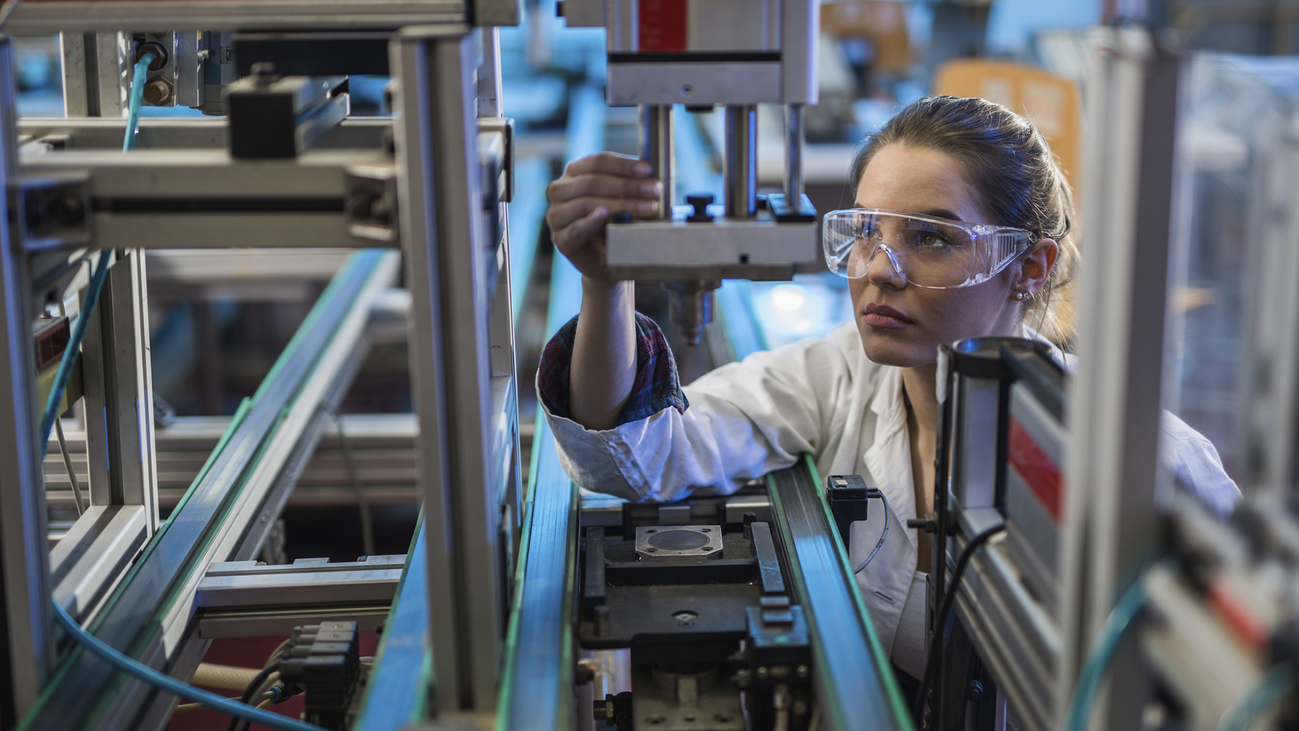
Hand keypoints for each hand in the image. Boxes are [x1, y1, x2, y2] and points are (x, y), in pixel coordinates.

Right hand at [545, 152, 661, 283]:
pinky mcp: (561, 240)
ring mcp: (557, 216)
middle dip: (627, 185)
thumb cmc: (616, 222)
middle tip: (653, 190)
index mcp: (574, 173)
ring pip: (585, 203)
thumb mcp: (623, 197)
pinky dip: (591, 221)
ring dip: (619, 204)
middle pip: (592, 181)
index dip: (623, 165)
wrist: (610, 259)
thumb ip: (630, 182)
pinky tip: (605, 215)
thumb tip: (650, 169)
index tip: (647, 169)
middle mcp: (560, 191)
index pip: (596, 162)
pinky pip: (575, 229)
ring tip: (646, 208)